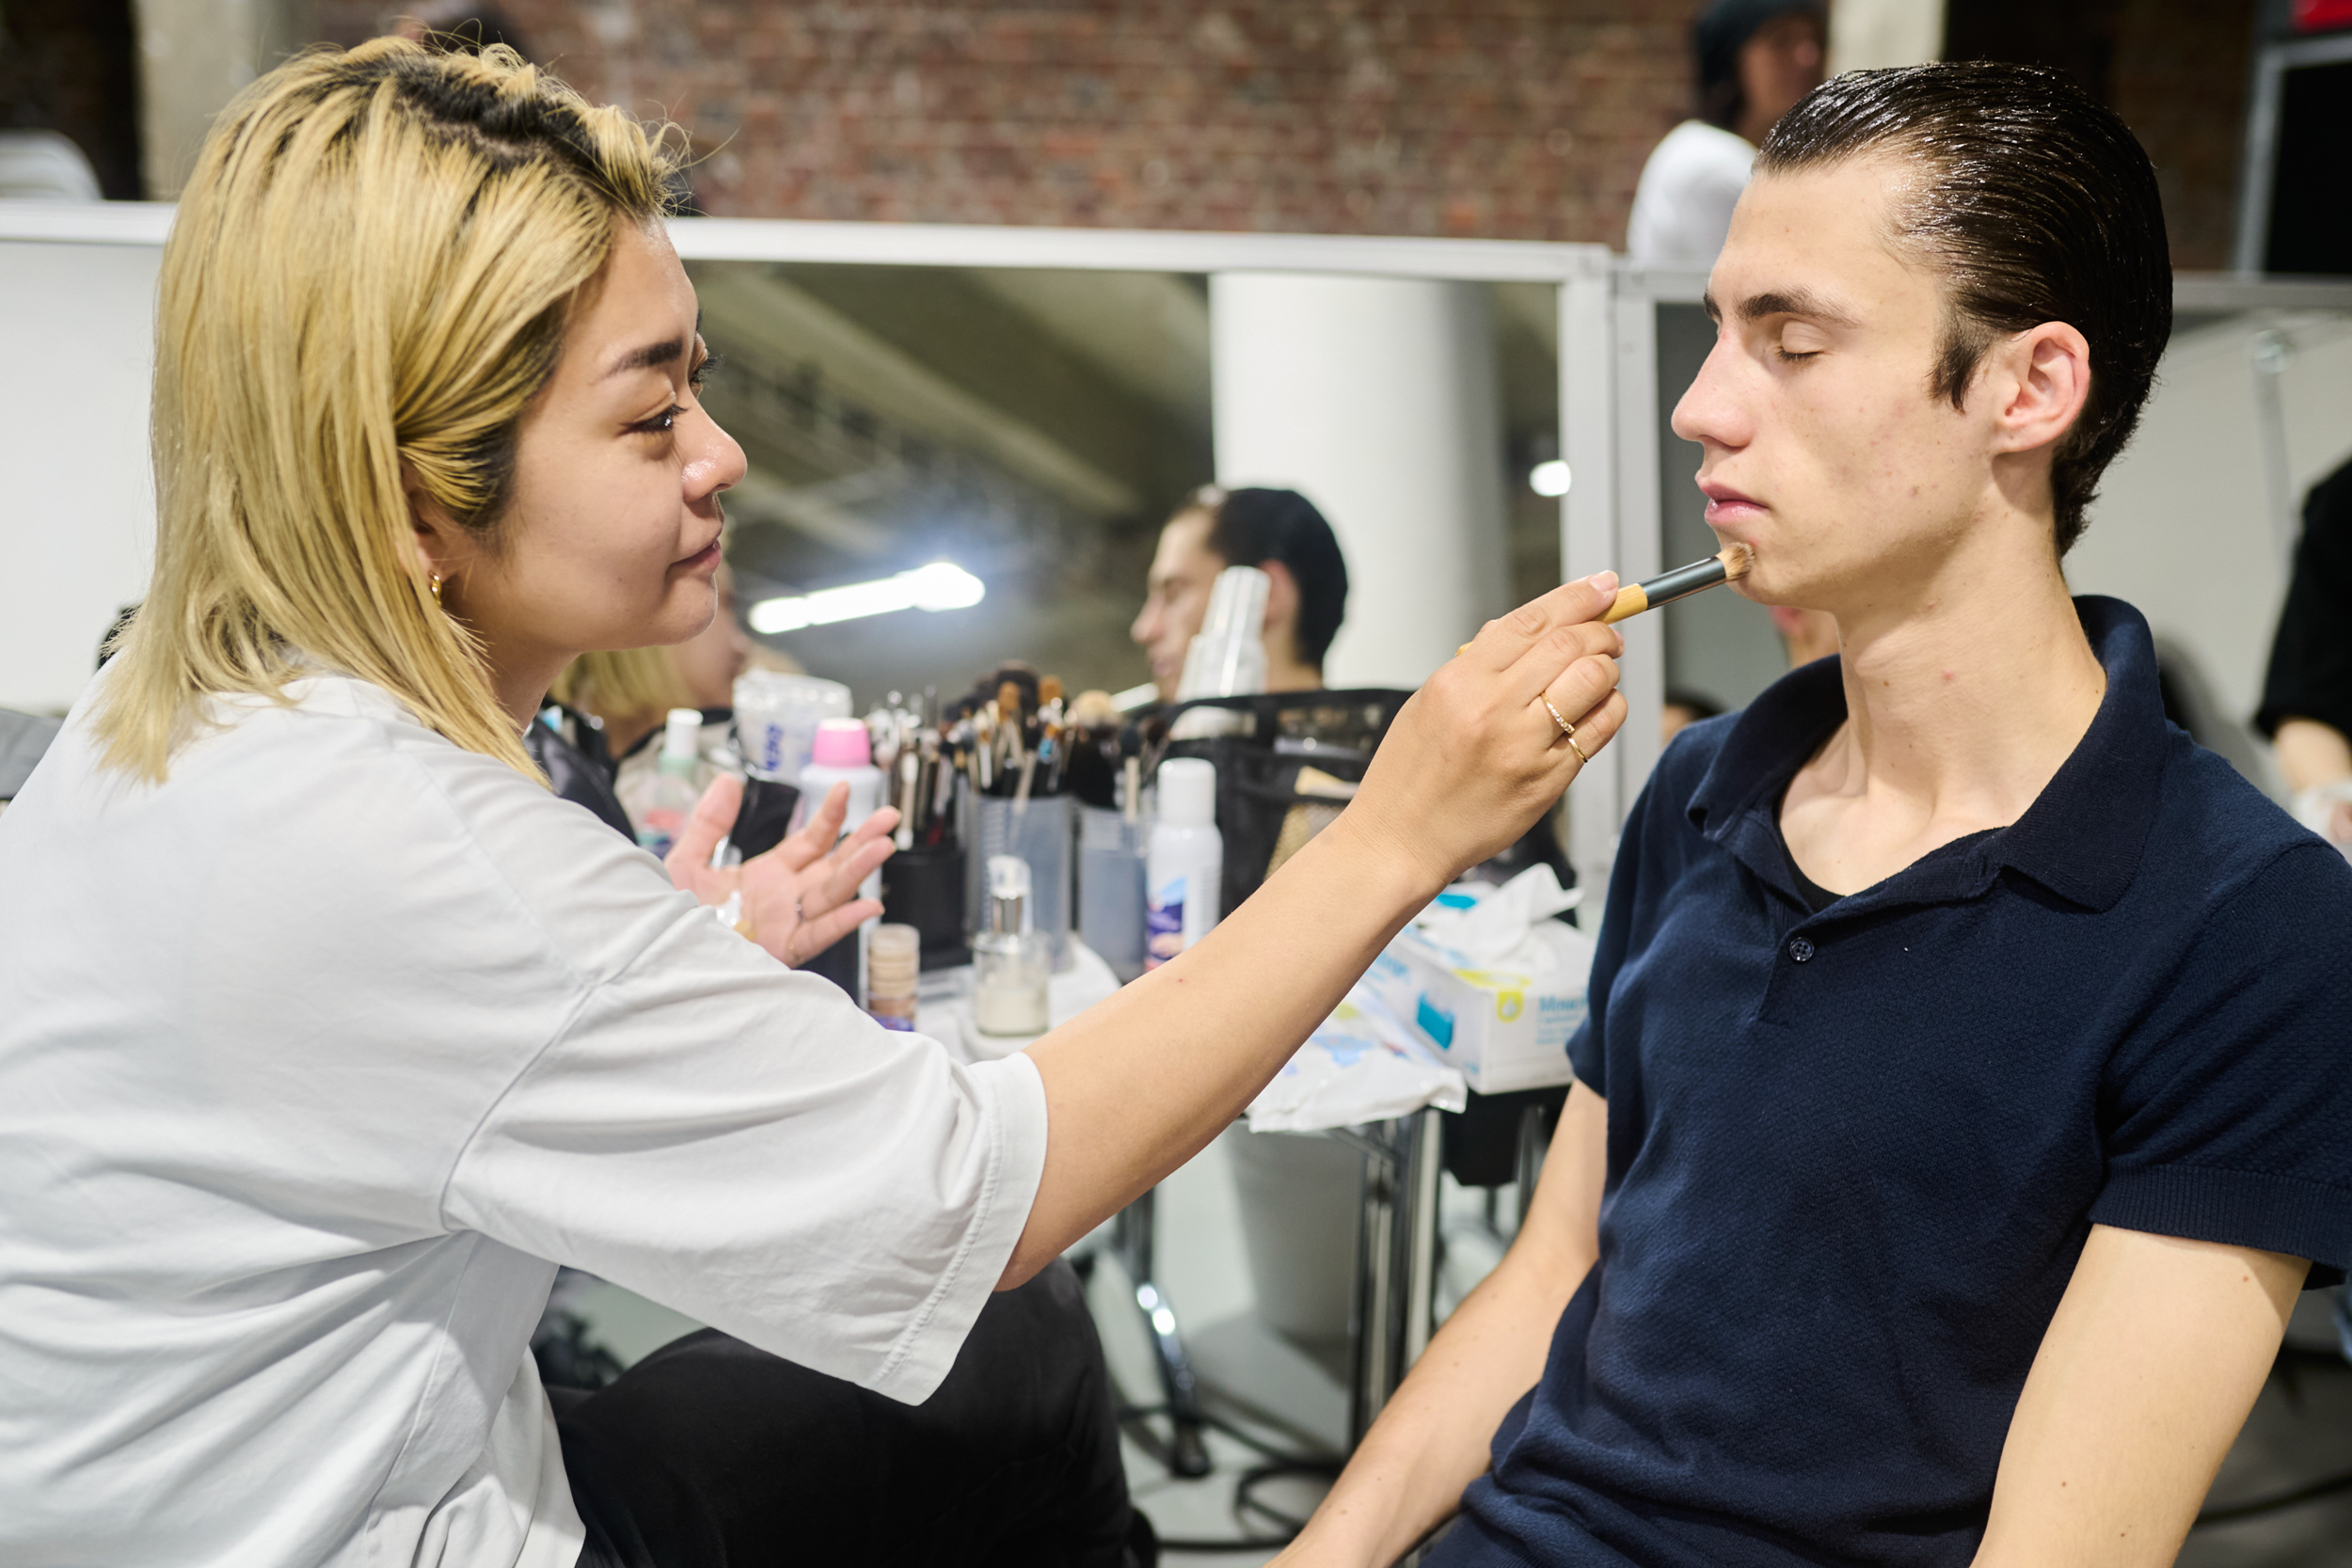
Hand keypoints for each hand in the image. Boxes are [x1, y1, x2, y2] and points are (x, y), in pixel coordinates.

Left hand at [665, 775, 899, 966]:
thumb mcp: (687, 861)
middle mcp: (784, 900)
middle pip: (833, 866)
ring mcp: (785, 924)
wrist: (654, 954)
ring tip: (883, 846)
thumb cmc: (669, 919)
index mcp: (767, 877)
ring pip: (831, 895)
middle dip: (862, 841)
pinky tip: (868, 904)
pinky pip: (816, 935)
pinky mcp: (779, 949)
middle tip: (890, 817)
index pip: (811, 842)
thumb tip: (729, 780)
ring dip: (859, 871)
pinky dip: (843, 922)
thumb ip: (710, 823)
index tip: (845, 789)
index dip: (830, 816)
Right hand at [1342, 572, 1626, 891]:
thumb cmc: (1408, 775)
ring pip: (1593, 681)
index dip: (1576, 596)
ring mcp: (1524, 747)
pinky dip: (1611, 707)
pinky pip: (1600, 730)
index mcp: (1458, 682)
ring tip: (1602, 670)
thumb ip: (1478, 663)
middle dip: (1601, 630)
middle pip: (1569, 644)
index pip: (1531, 621)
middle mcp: (1492, 710)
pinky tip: (1600, 706)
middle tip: (1608, 633)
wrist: (1400, 841)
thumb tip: (1526, 627)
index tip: (1602, 585)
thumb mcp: (1428, 701)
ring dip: (1608, 667)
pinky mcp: (1547, 782)